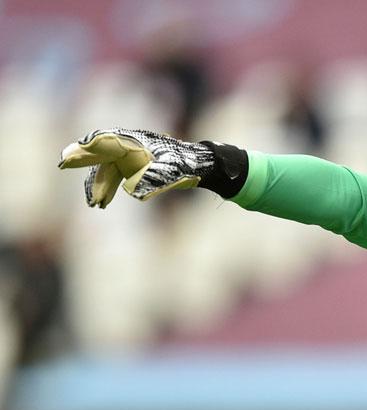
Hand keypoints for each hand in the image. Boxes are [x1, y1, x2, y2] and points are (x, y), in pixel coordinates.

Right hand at [58, 128, 214, 207]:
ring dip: (99, 185)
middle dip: (82, 160)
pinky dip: (108, 187)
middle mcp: (129, 145)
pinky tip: (103, 203)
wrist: (199, 165)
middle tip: (62, 164)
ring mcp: (130, 155)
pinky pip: (114, 174)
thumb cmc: (184, 166)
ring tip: (95, 204)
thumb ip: (152, 181)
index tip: (69, 155)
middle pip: (100, 153)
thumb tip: (134, 194)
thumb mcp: (170, 174)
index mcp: (134, 142)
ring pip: (106, 168)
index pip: (105, 142)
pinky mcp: (133, 164)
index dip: (86, 148)